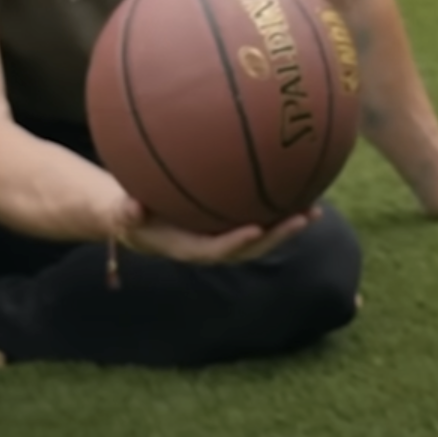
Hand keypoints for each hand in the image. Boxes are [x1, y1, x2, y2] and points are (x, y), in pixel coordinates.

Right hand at [115, 200, 319, 265]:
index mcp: (190, 248)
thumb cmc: (133, 214)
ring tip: (315, 209)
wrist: (142, 221)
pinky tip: (301, 186)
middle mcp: (214, 247)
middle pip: (251, 247)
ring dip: (288, 225)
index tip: (256, 230)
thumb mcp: (122, 213)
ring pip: (262, 235)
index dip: (238, 242)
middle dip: (278, 236)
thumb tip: (130, 205)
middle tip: (303, 218)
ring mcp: (226, 236)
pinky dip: (279, 207)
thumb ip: (126, 211)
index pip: (218, 250)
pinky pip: (259, 217)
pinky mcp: (232, 225)